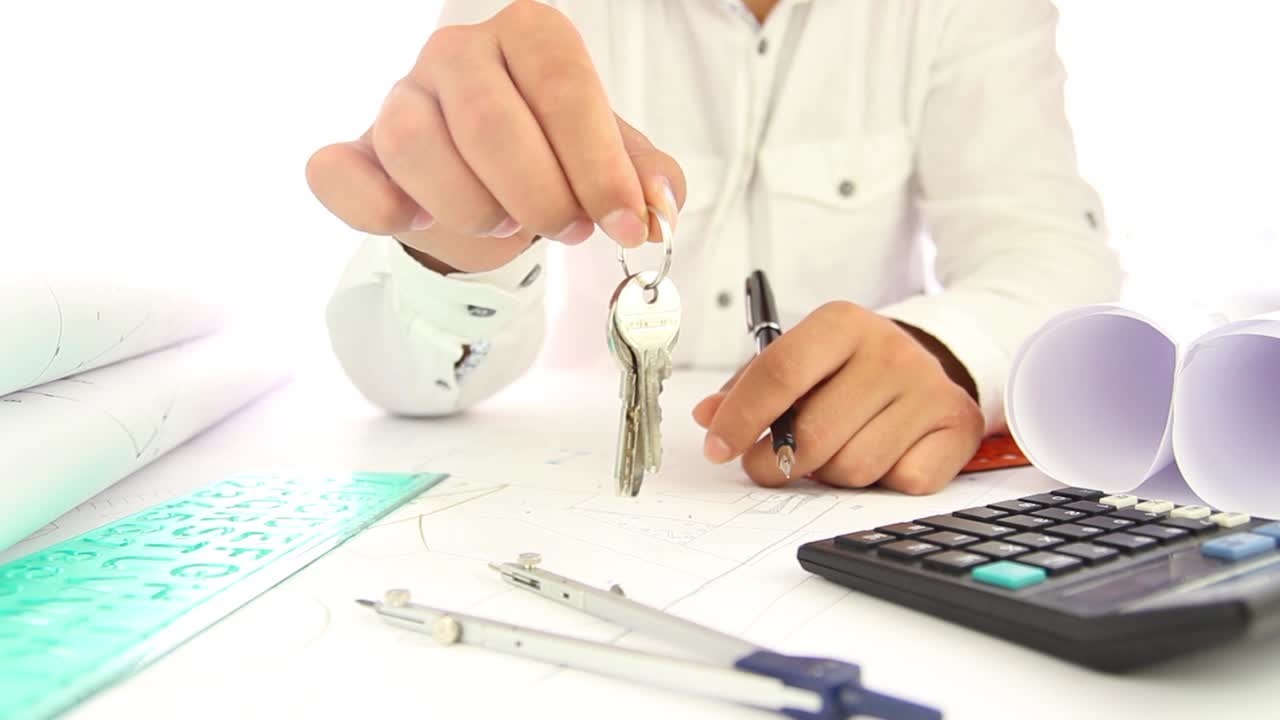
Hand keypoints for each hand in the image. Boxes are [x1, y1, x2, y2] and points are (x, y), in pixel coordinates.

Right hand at [305, 0, 684, 273]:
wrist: (484, 183)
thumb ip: (641, 178)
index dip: (599, 167)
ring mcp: (400, 96)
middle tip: (567, 229)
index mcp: (529, 35)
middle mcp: (458, 51)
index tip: (628, 226)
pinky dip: (378, 208)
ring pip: (415, 146)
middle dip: (539, 197)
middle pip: (489, 122)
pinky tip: (418, 220)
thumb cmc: (550, 157)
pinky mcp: (356, 148)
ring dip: (472, 208)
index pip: (564, 87)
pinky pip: (338, 173)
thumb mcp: (608, 158)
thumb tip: (659, 208)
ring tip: (504, 222)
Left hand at [691, 302, 983, 493]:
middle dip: (778, 462)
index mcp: (843, 324)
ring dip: (832, 474)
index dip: (741, 418)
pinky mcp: (958, 426)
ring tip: (836, 449)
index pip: (780, 373)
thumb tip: (708, 416)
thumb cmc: (849, 368)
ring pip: (854, 467)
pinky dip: (884, 482)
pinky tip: (883, 454)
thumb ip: (751, 385)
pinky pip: (902, 482)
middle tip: (769, 465)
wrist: (929, 364)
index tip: (718, 447)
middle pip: (814, 434)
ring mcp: (930, 389)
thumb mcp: (801, 359)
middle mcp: (890, 351)